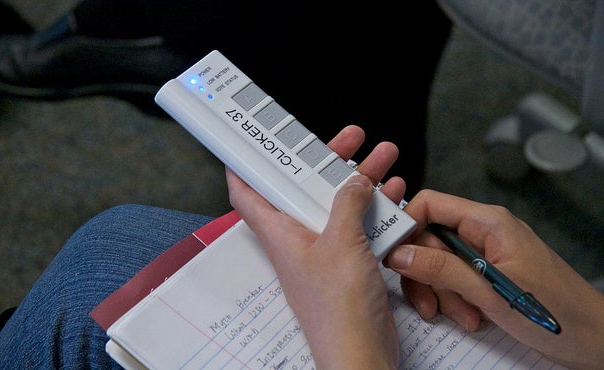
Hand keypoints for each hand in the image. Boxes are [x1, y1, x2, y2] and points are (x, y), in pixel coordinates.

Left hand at [226, 125, 402, 368]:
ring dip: (361, 180)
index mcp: (280, 233)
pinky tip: (396, 194)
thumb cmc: (338, 308)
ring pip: (338, 203)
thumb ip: (346, 205)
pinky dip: (376, 208)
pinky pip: (360, 225)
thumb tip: (354, 180)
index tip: (249, 141)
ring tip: (386, 155)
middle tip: (350, 137)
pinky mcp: (349, 261)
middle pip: (304, 187)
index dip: (243, 166)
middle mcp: (299, 238)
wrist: (361, 352)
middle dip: (327, 159)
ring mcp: (325, 250)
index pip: (247, 194)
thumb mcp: (340, 244)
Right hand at [385, 189, 603, 369]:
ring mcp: (485, 254)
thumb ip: (442, 270)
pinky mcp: (487, 275)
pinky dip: (455, 301)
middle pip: (429, 240)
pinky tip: (472, 318)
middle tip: (431, 302)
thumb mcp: (492, 292)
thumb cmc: (559, 312)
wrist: (595, 340)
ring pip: (438, 263)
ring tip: (464, 316)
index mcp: (488, 222)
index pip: (430, 205)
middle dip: (426, 274)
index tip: (393, 255)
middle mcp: (484, 232)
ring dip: (442, 293)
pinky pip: (454, 280)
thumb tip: (400, 254)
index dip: (406, 226)